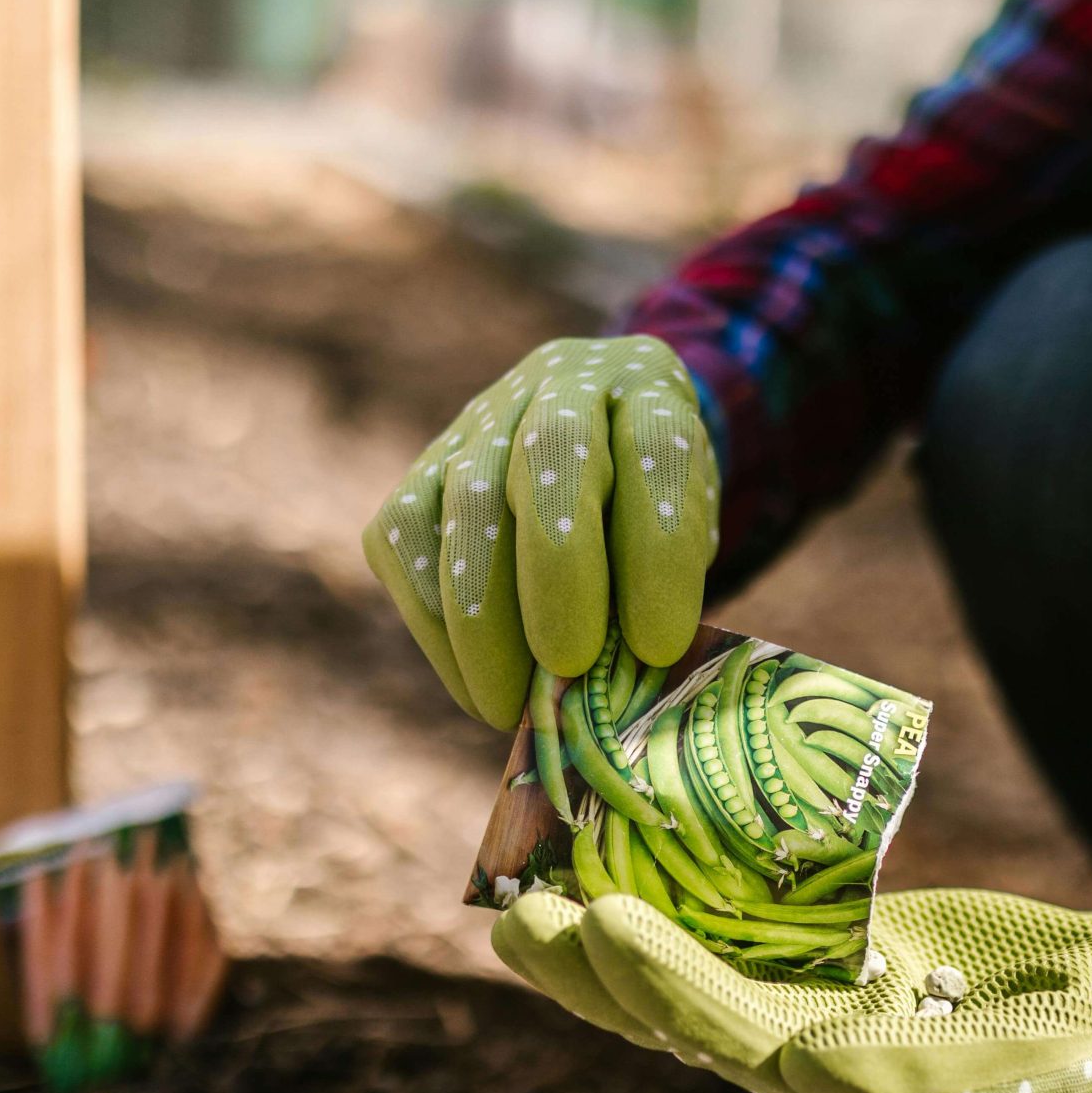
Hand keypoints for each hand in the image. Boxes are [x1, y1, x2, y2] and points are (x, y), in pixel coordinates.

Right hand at [365, 335, 717, 727]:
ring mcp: (480, 422)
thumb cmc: (653, 511)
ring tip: (510, 706)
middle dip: (558, 574)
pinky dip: (436, 626)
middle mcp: (560, 386)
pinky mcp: (418, 472)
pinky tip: (476, 685)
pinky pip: (404, 542)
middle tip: (569, 667)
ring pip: (464, 505)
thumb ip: (659, 588)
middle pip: (550, 458)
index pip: (655, 449)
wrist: (603, 445)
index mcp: (648, 389)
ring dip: (484, 621)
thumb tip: (614, 686)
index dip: (656, 548)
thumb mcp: (687, 535)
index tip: (658, 645)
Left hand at [492, 887, 1091, 1092]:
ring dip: (613, 953)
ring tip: (528, 902)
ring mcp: (835, 1023)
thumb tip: (810, 1075)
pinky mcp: (845, 978)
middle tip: (513, 916)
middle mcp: (834, 1071)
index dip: (669, 990)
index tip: (603, 924)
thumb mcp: (1043, 1061)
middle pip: (693, 1025)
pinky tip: (619, 882)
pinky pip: (744, 952)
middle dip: (602, 977)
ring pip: (699, 989)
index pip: (746, 1046)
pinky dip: (677, 921)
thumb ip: (928, 1075)